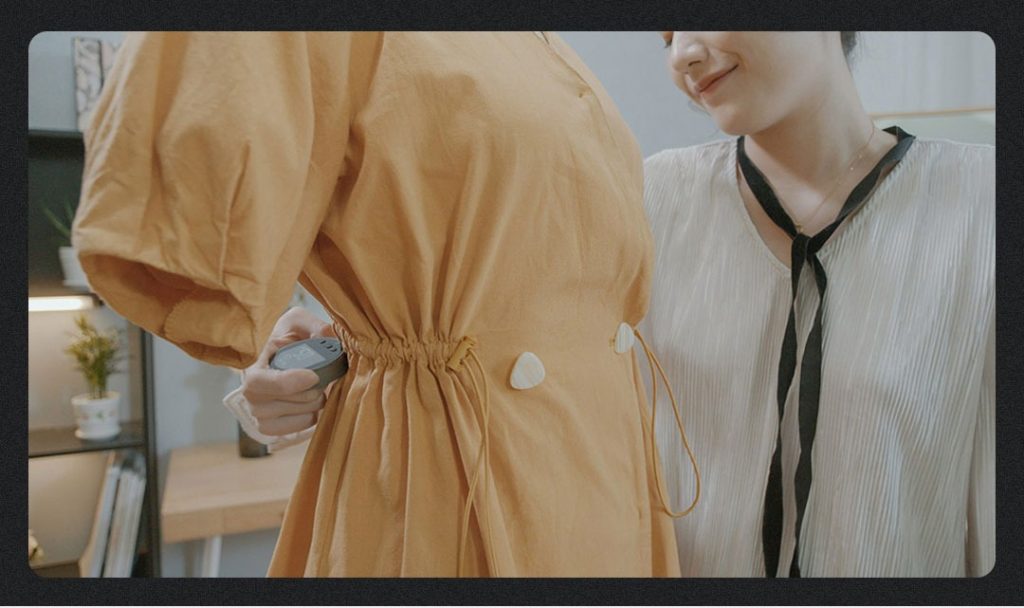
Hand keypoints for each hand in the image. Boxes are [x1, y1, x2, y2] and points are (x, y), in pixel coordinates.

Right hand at [240, 307, 336, 435]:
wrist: (285, 357)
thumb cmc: (290, 337)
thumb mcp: (299, 322)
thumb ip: (314, 326)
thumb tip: (328, 336)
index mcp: (251, 366)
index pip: (258, 382)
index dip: (287, 383)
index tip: (314, 376)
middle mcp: (249, 393)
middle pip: (282, 403)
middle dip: (311, 391)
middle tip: (323, 377)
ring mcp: (258, 413)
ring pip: (293, 415)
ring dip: (314, 402)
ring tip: (319, 387)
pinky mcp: (271, 427)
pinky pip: (298, 427)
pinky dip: (312, 416)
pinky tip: (314, 401)